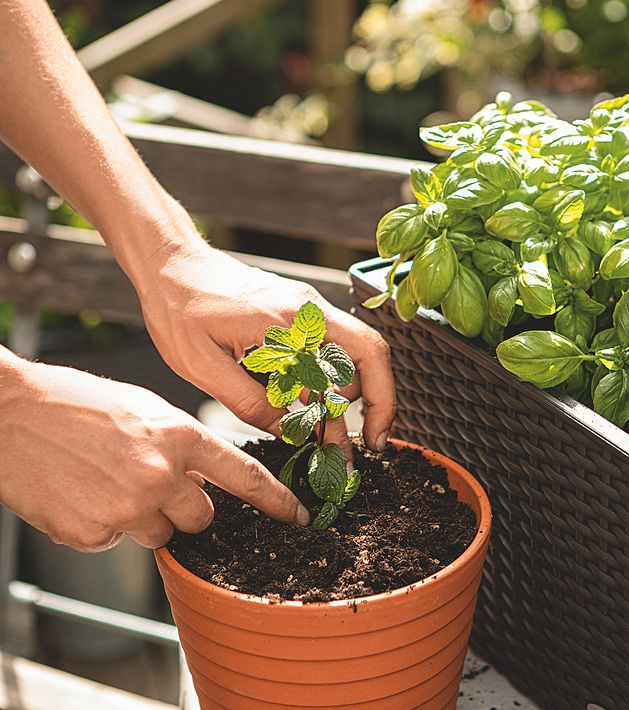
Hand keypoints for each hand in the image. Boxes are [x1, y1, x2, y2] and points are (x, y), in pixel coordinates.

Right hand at [0, 360, 309, 551]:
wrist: (7, 415)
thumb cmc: (73, 404)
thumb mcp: (142, 410)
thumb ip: (180, 446)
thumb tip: (205, 484)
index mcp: (177, 436)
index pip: (244, 476)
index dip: (276, 501)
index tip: (298, 516)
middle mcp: (159, 476)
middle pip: (202, 518)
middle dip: (184, 507)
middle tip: (147, 481)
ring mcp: (126, 510)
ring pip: (159, 533)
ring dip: (141, 516)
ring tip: (103, 480)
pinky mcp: (92, 535)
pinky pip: (115, 541)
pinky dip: (103, 524)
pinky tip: (79, 493)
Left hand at [137, 243, 396, 461]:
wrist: (170, 263)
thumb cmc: (179, 308)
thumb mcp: (203, 366)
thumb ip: (249, 403)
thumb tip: (287, 433)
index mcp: (292, 321)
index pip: (360, 360)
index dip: (378, 404)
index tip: (367, 442)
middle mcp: (309, 310)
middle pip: (369, 356)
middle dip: (373, 404)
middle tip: (358, 446)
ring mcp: (306, 310)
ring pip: (350, 355)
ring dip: (345, 394)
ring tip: (323, 430)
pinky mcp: (296, 314)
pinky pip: (327, 348)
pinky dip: (326, 380)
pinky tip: (304, 404)